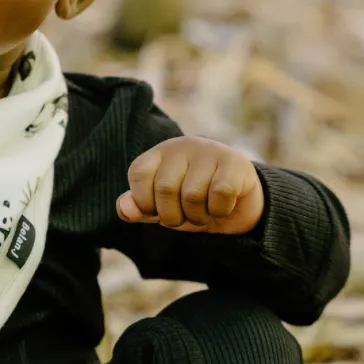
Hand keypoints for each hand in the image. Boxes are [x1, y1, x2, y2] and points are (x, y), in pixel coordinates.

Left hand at [116, 137, 262, 234]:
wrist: (240, 204)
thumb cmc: (194, 202)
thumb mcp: (163, 208)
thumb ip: (140, 208)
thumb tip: (123, 209)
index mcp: (160, 153)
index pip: (138, 173)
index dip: (144, 202)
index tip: (157, 211)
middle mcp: (183, 146)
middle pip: (165, 188)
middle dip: (172, 216)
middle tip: (185, 217)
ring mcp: (210, 151)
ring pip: (192, 194)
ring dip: (197, 216)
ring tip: (203, 212)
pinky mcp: (235, 163)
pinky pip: (220, 194)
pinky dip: (219, 210)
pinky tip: (223, 206)